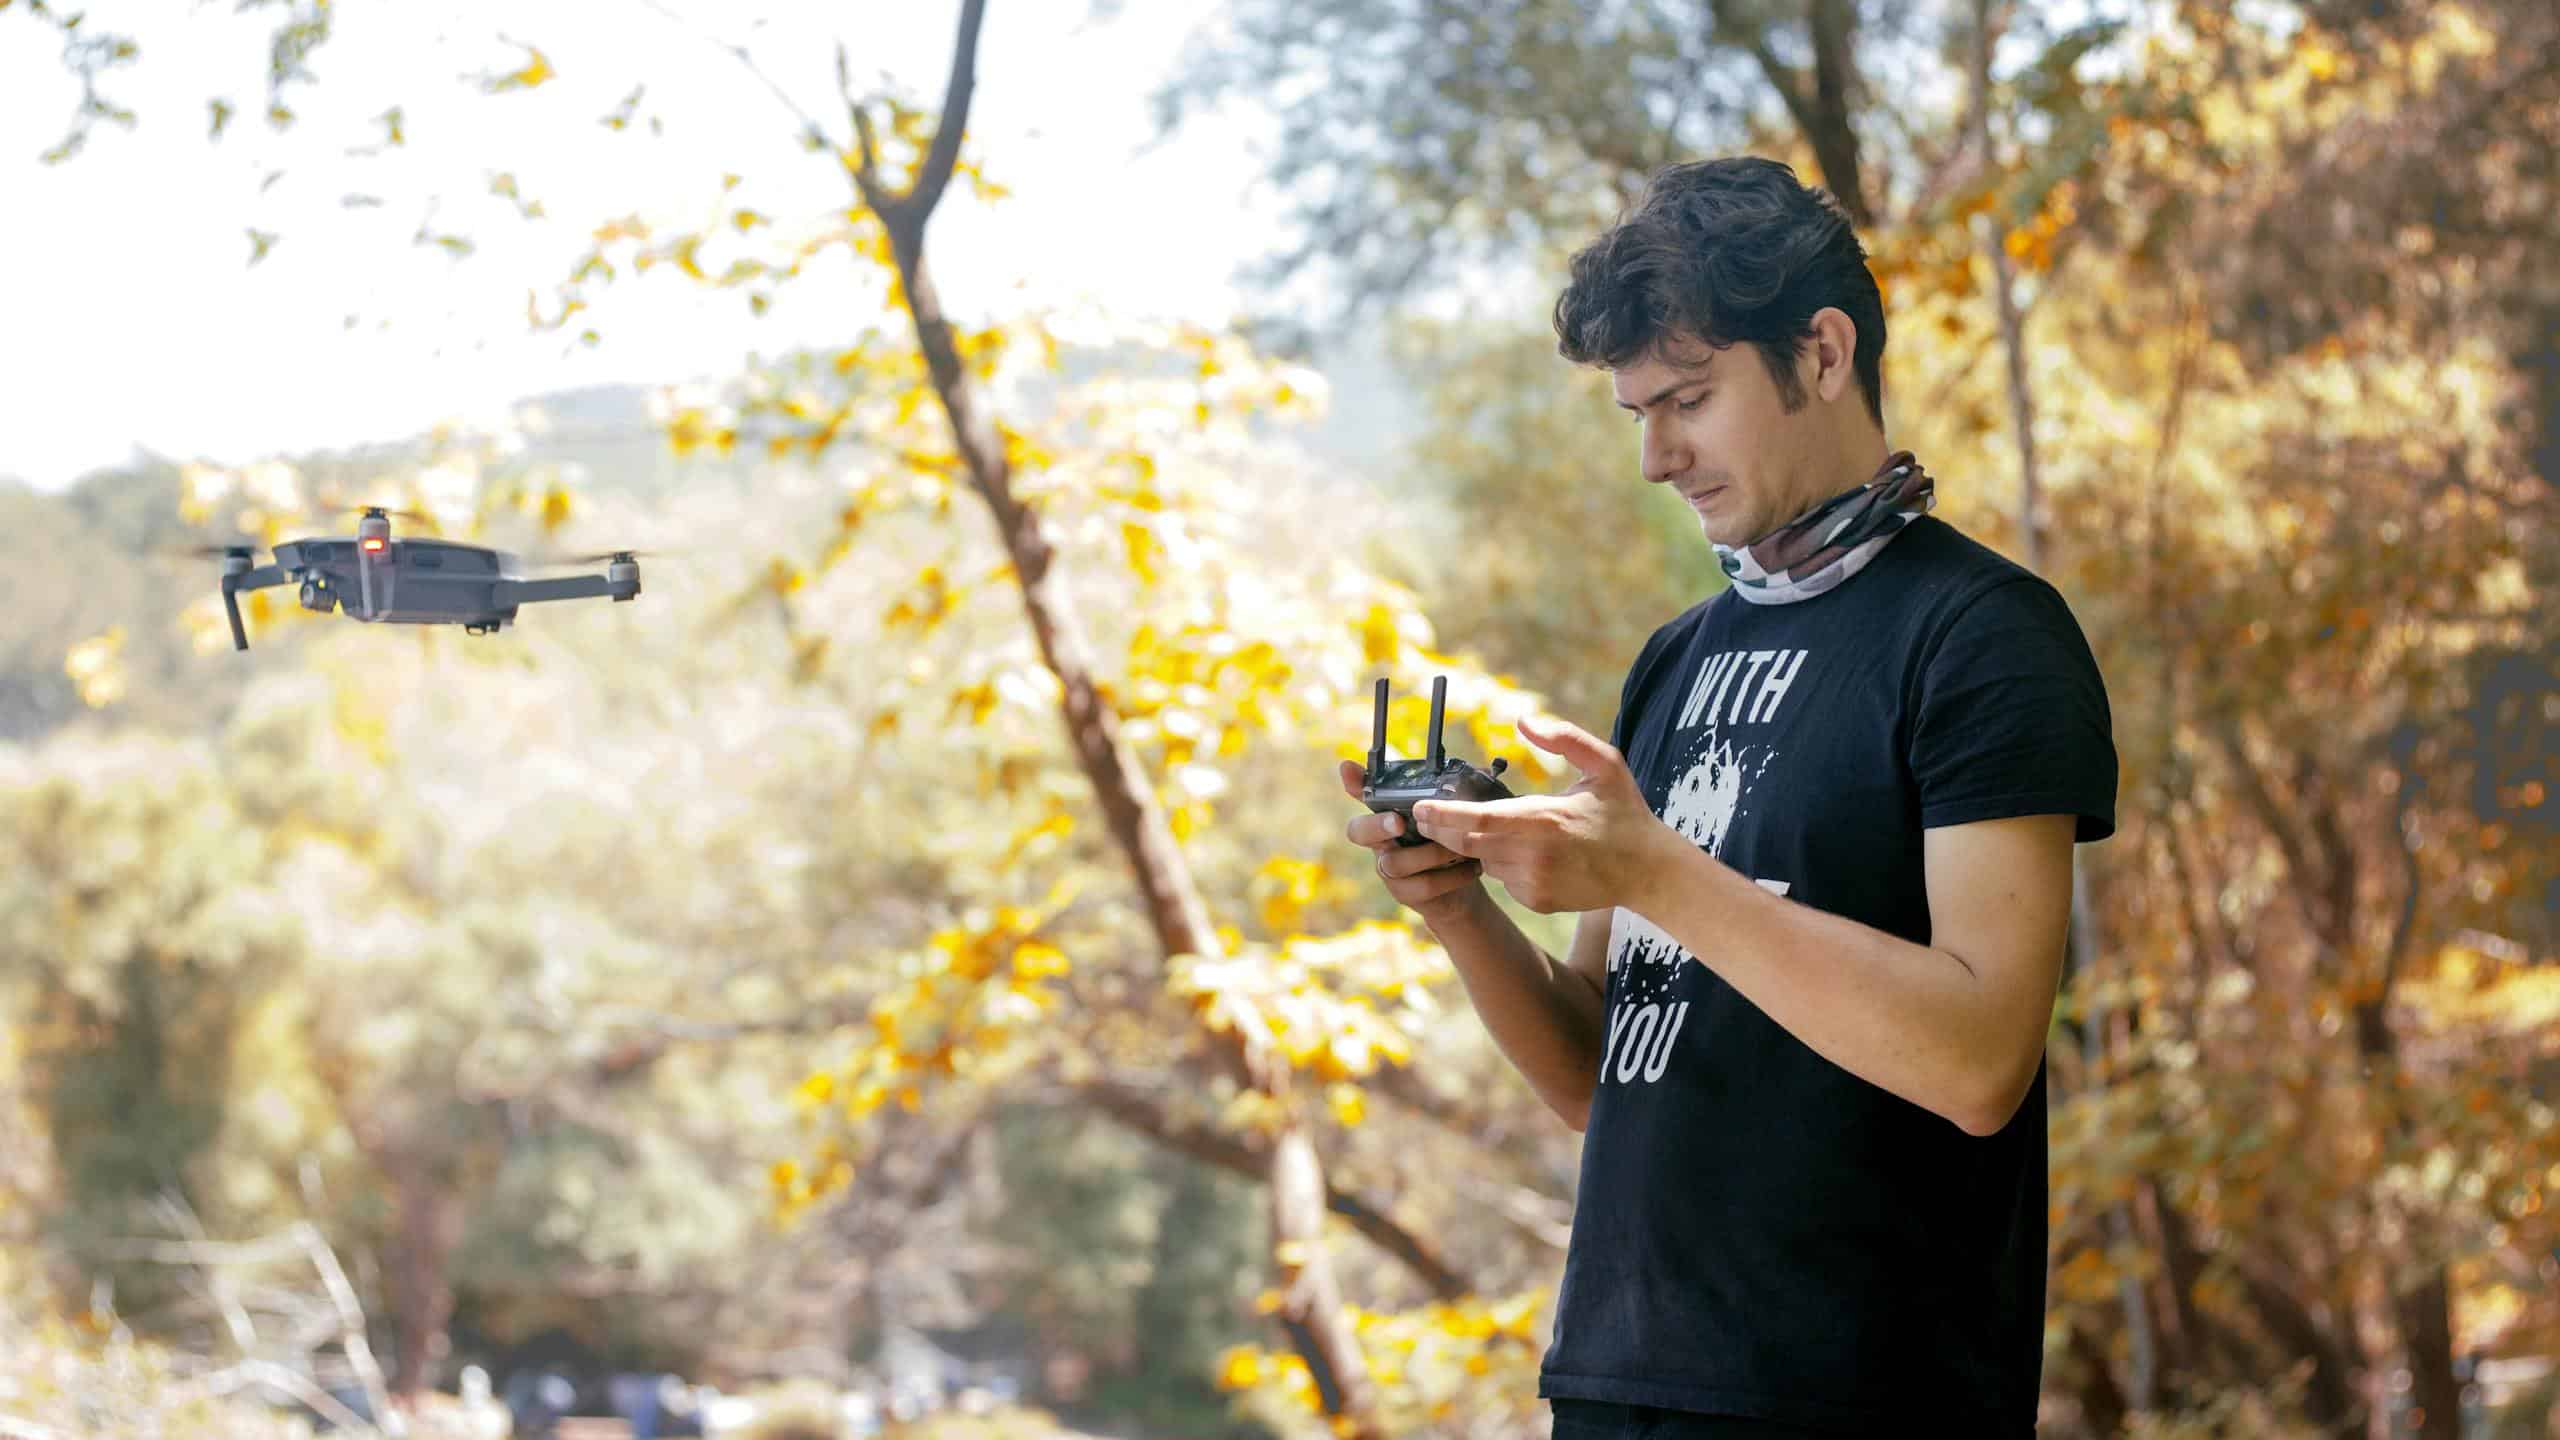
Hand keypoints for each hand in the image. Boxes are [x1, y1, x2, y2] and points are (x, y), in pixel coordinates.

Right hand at [1339, 760, 1483, 918]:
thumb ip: (1455, 797)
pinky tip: (1471, 868)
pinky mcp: (1404, 893)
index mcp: (1389, 814)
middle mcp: (1381, 841)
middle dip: (1378, 825)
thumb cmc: (1454, 844)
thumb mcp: (1455, 817)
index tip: (1348, 767)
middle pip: (1358, 831)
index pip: (1362, 794)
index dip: (1353, 782)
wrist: (1463, 889)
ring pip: (1395, 862)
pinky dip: (1451, 876)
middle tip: (1398, 821)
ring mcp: (1388, 869)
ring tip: (1459, 849)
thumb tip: (1476, 768)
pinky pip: (1422, 886)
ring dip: (1432, 854)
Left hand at [1409, 714, 1682, 914]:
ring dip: (1481, 845)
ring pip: (1485, 861)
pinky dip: (1505, 864)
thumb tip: (1524, 721)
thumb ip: (1565, 738)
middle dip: (1443, 831)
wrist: (1648, 871)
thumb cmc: (1625, 812)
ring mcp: (1533, 882)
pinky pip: (1505, 880)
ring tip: (1504, 828)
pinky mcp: (1537, 901)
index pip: (1476, 820)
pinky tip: (1531, 852)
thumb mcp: (1605, 763)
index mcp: (1543, 819)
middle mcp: (1532, 855)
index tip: (1419, 809)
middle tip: (1427, 817)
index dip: (1441, 817)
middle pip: (1467, 844)